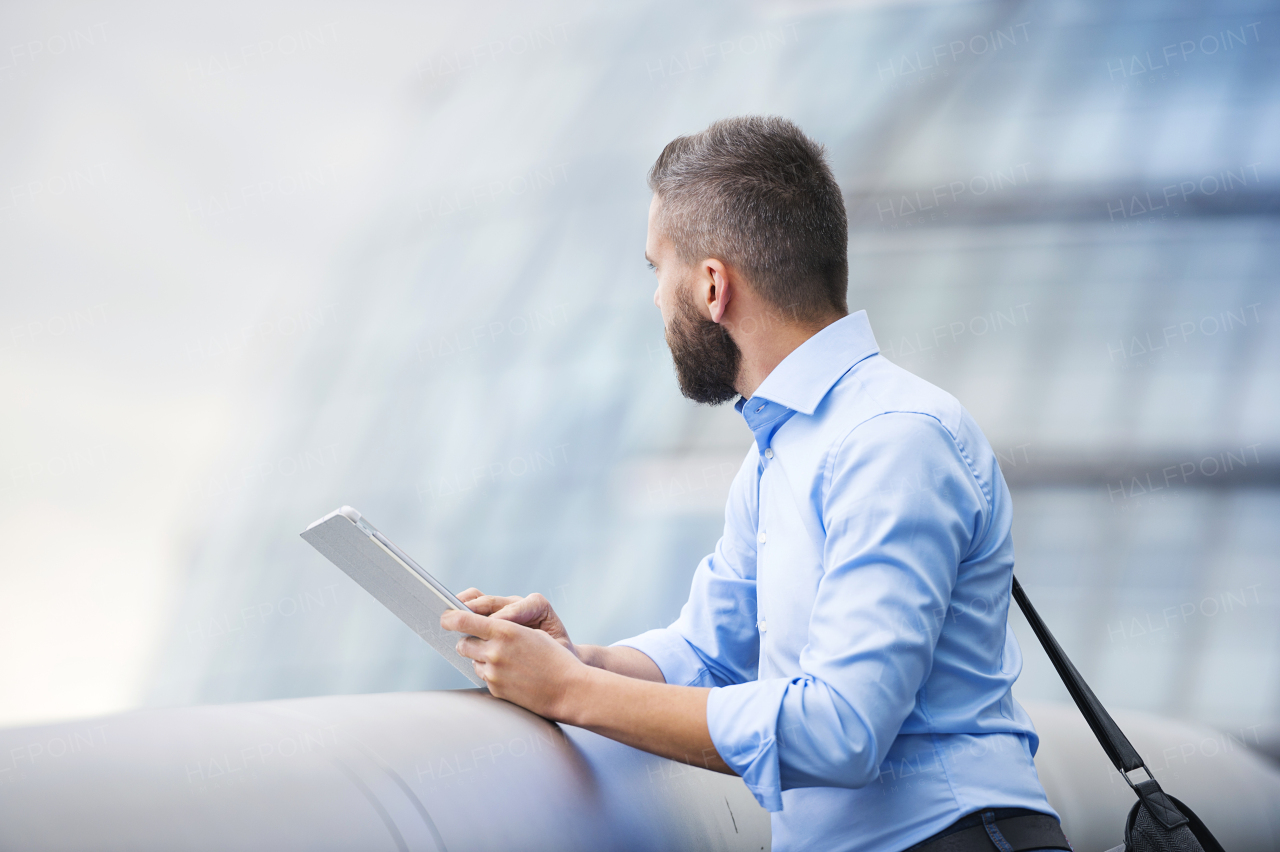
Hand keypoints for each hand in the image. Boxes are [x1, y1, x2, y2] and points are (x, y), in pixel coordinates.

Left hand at [440, 606, 587, 719]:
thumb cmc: (554, 657)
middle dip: (466, 641)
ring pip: (473, 661)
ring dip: (480, 658)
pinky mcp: (495, 690)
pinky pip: (484, 677)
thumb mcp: (531, 634)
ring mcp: (493, 673)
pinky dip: (491, 673)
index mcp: (505, 631)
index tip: (444, 617)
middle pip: (462, 643)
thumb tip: (482, 628)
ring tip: (503, 659)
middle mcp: (495, 651)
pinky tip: (511, 674)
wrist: (568, 689)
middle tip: (475, 640)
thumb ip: (504, 630)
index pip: (463, 620)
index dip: (449, 618)